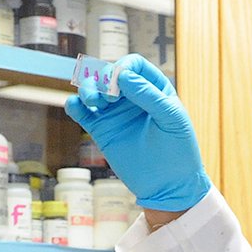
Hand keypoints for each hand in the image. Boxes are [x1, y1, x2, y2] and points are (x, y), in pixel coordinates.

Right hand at [65, 54, 211, 211]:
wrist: (168, 185)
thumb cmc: (178, 150)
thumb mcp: (171, 118)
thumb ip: (149, 95)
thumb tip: (123, 75)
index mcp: (154, 88)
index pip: (133, 65)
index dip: (123, 68)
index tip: (119, 83)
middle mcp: (132, 97)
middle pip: (108, 74)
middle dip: (103, 79)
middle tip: (108, 98)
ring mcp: (115, 113)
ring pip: (93, 90)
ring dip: (87, 89)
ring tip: (91, 101)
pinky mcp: (101, 130)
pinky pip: (82, 113)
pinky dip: (74, 106)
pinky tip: (74, 106)